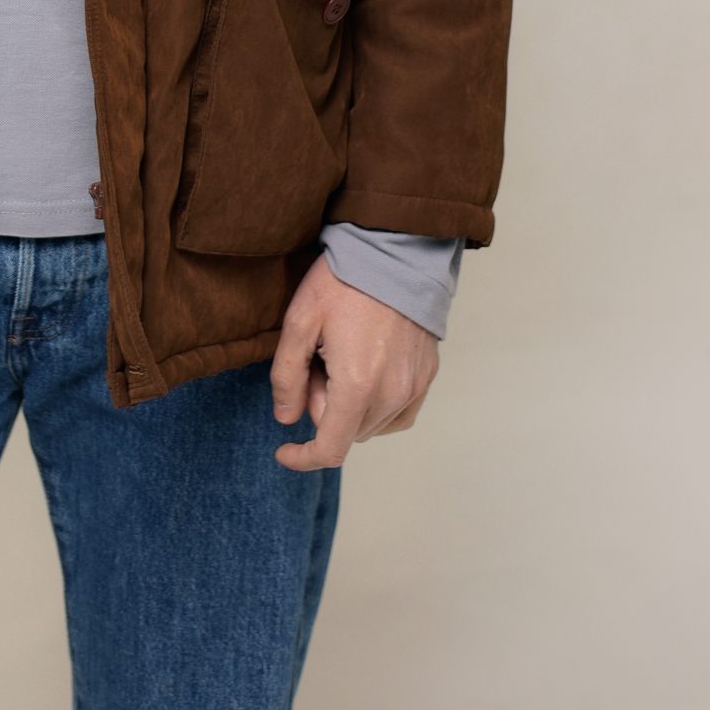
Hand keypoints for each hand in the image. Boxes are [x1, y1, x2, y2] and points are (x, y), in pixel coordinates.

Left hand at [269, 255, 440, 469]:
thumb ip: (287, 375)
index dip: (303, 457)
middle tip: (318, 361)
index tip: (283, 450)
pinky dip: (376, 406)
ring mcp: (414, 387)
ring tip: (343, 356)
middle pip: (346, 432)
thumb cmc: (344, 281)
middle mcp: (391, 394)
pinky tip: (365, 372)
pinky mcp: (426, 376)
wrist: (396, 251)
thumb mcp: (299, 320)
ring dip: (350, 406)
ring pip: (370, 425)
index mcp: (357, 385)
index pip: (331, 448)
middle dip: (324, 408)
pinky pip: (397, 414)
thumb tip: (285, 418)